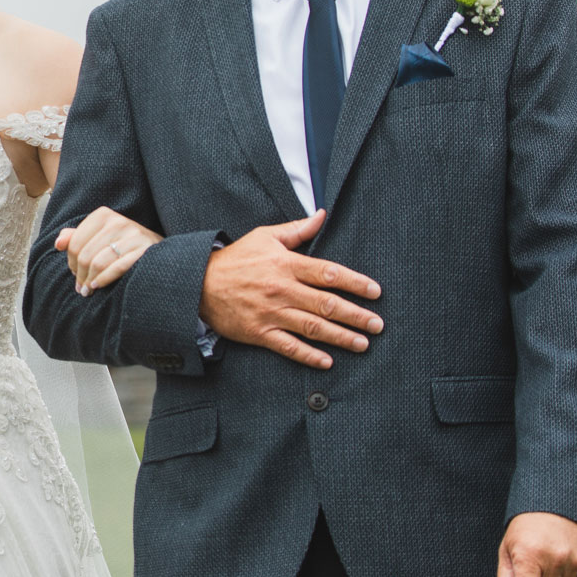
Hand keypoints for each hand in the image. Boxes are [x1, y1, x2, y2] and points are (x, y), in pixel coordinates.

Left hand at [55, 207, 162, 294]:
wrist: (158, 251)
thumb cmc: (122, 247)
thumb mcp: (98, 238)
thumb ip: (76, 238)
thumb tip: (58, 243)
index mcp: (103, 215)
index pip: (75, 242)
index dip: (71, 261)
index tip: (74, 272)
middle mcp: (118, 221)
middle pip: (85, 254)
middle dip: (80, 274)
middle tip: (80, 287)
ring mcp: (133, 234)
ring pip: (98, 262)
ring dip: (90, 280)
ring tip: (88, 290)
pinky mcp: (145, 250)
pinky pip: (117, 267)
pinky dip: (103, 279)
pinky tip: (98, 286)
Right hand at [197, 210, 382, 367]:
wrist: (198, 283)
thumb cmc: (235, 258)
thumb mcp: (265, 237)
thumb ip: (297, 229)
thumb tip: (322, 215)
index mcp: (286, 264)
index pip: (329, 273)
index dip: (355, 283)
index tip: (375, 292)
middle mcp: (282, 289)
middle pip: (327, 304)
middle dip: (356, 316)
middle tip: (378, 325)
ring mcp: (271, 313)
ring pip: (313, 328)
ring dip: (341, 337)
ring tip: (363, 344)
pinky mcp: (259, 332)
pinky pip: (289, 347)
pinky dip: (309, 355)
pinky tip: (328, 361)